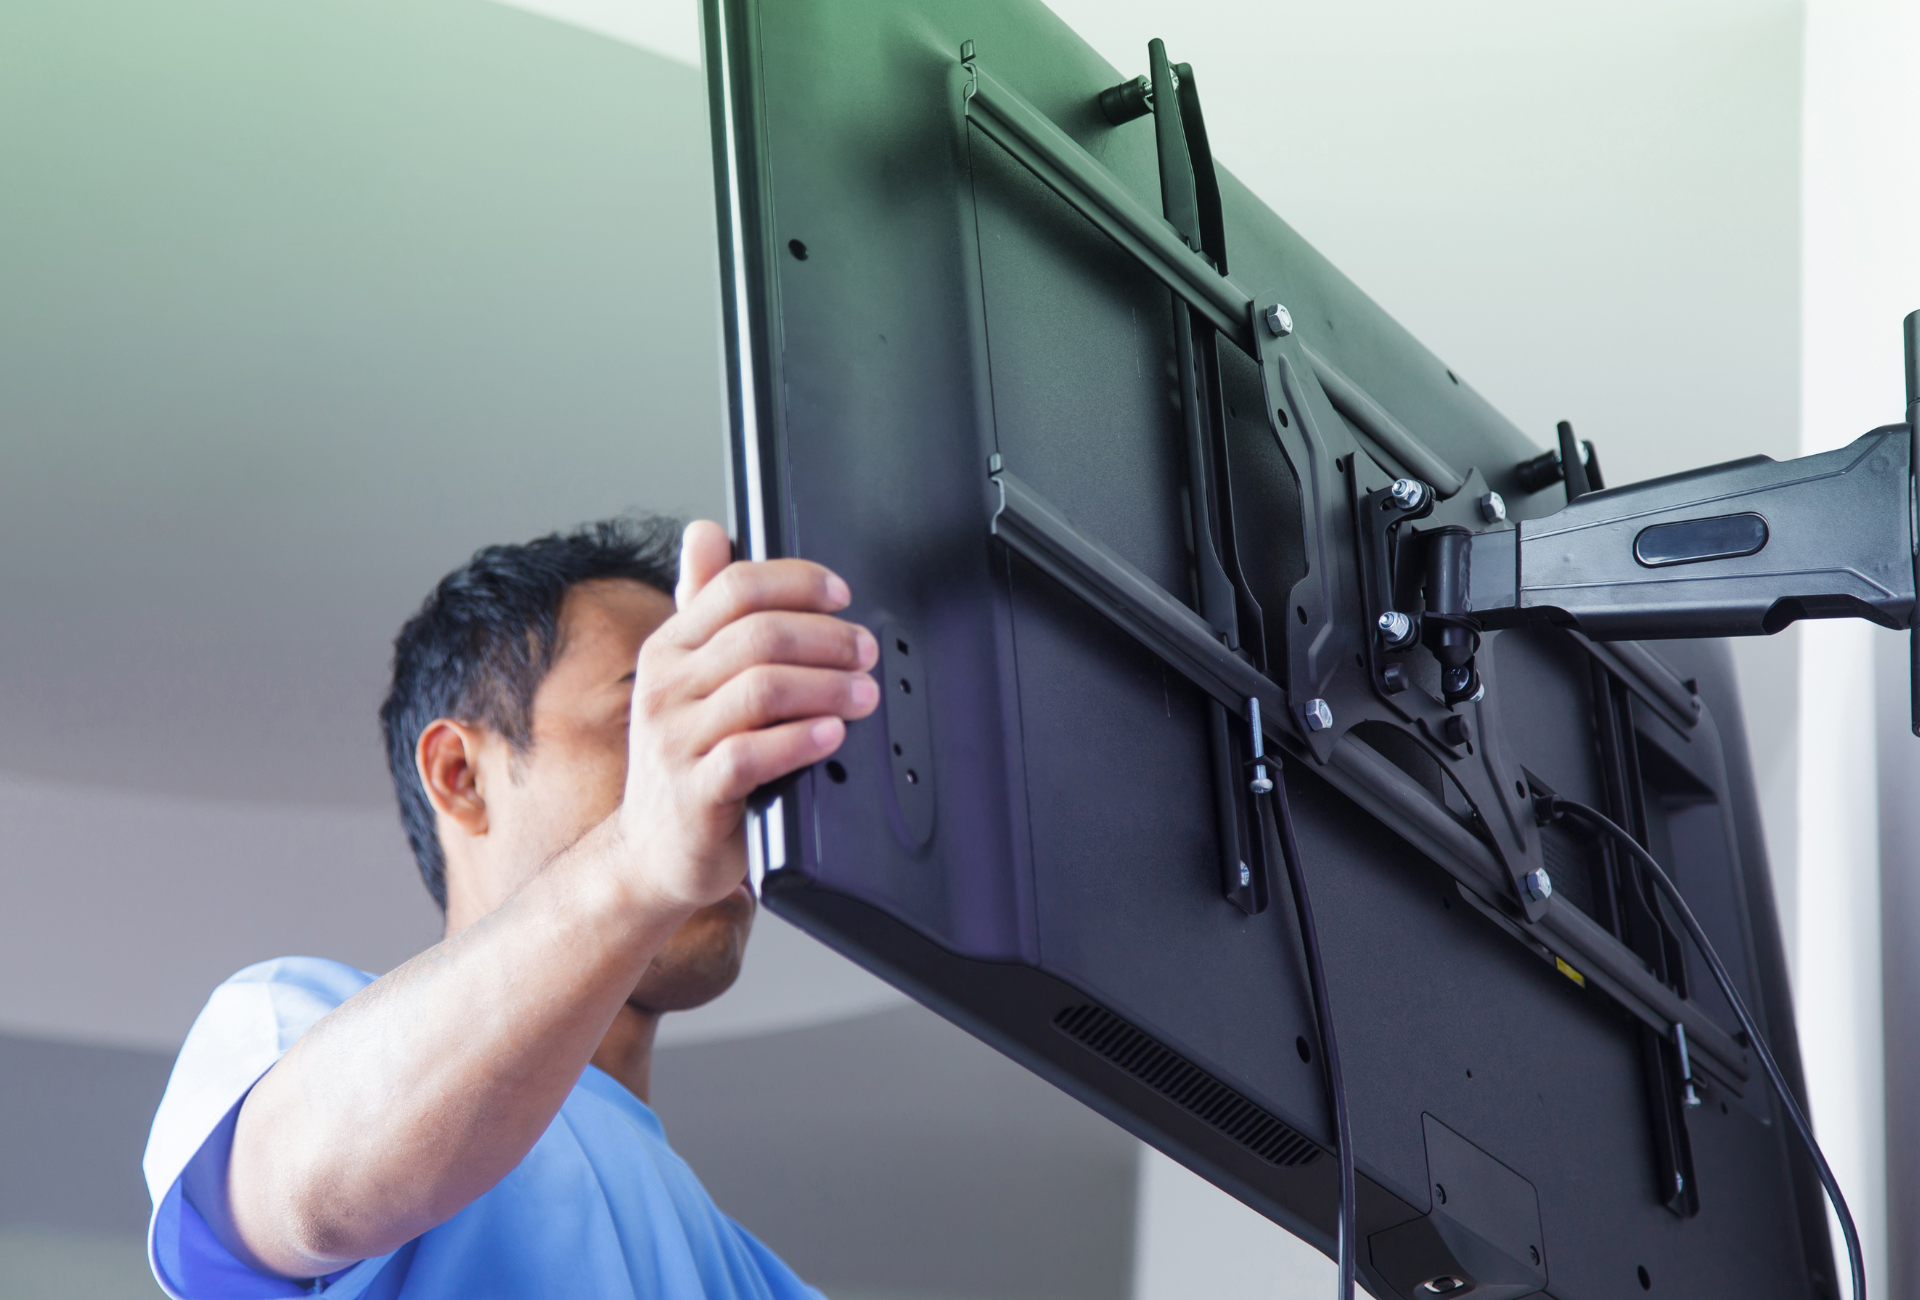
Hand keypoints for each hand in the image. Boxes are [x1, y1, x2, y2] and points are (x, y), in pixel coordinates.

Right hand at [619, 521, 877, 909]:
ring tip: (864, 695)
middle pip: (760, 635)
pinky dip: (802, 740)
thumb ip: (702, 607)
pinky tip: (832, 736)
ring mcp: (675, 741)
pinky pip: (753, 754)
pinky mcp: (694, 793)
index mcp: (668, 648)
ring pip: (762, 688)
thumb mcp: (686, 678)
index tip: (842, 595)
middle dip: (828, 638)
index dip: (797, 582)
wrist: (652, 852)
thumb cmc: (685, 760)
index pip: (734, 587)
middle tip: (866, 651)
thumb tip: (706, 531)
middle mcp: (665, 687)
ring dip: (828, 686)